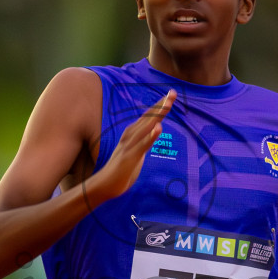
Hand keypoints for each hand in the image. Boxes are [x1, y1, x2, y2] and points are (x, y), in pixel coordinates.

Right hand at [85, 89, 176, 203]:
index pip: (148, 117)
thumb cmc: (121, 169)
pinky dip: (150, 136)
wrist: (104, 185)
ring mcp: (129, 145)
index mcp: (132, 134)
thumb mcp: (136, 151)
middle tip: (173, 93)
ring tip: (168, 103)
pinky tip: (158, 128)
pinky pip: (142, 145)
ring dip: (157, 115)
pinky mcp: (129, 157)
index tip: (171, 94)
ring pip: (146, 127)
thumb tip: (155, 130)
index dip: (159, 106)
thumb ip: (144, 140)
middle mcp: (130, 136)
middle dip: (161, 105)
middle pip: (148, 118)